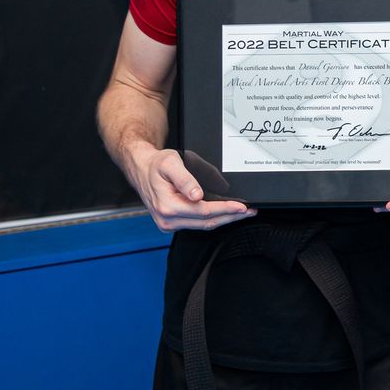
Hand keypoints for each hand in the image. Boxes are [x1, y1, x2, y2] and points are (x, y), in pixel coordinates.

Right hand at [129, 144, 255, 231]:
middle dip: (230, 217)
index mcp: (167, 206)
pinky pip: (197, 224)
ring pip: (203, 225)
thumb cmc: (155, 164)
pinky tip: (225, 214)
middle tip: (249, 211)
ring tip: (242, 213)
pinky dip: (213, 219)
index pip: (203, 212)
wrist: (140, 168)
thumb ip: (184, 179)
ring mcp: (169, 224)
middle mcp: (167, 219)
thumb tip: (196, 195)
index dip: (225, 210)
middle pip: (207, 222)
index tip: (241, 207)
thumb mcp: (170, 164)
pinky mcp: (171, 223)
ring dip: (224, 219)